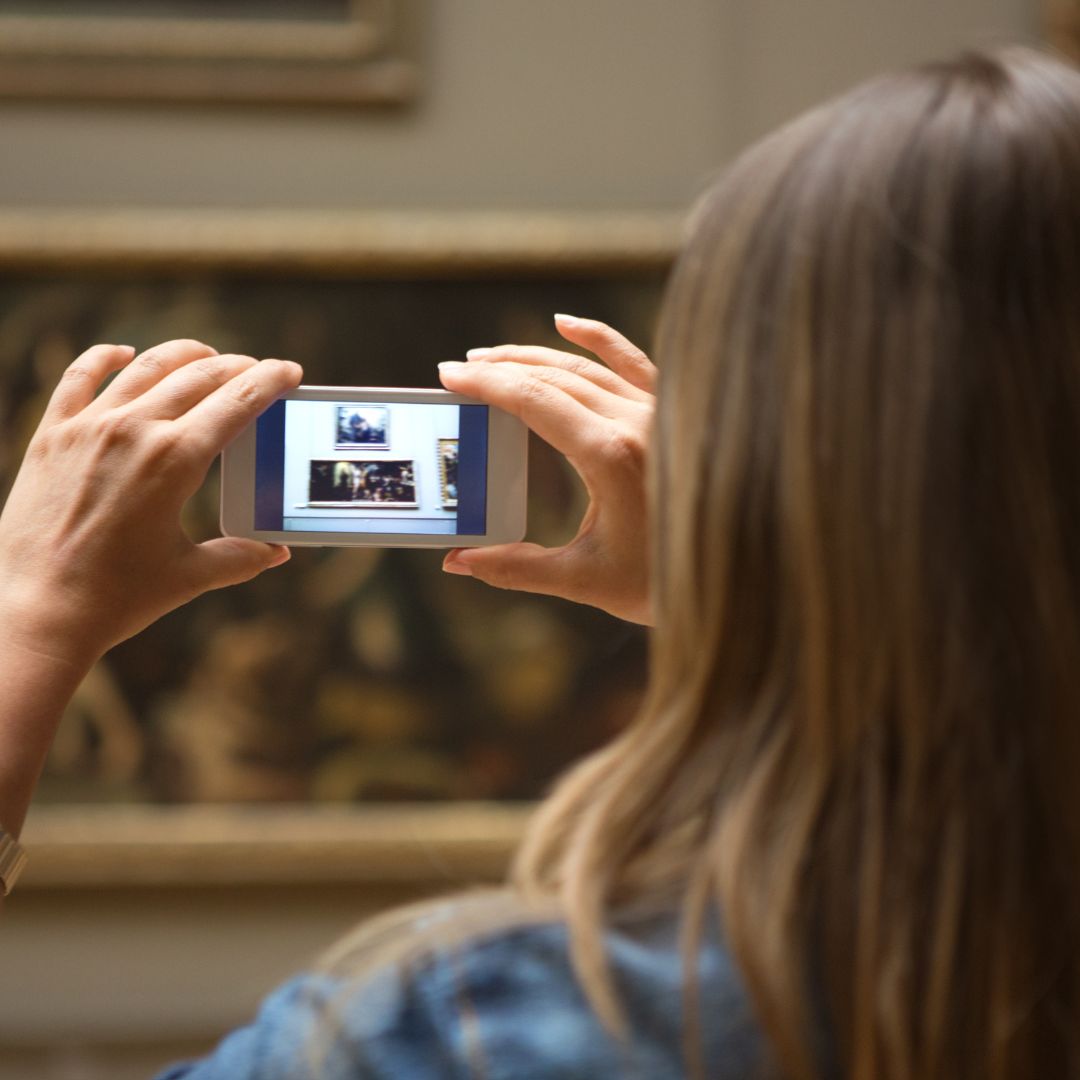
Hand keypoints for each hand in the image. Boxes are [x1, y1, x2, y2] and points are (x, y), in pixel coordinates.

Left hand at [0, 339, 302, 667]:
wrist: (35, 610)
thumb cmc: (116, 597)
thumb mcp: (189, 575)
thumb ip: (239, 556)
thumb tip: (276, 553)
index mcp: (177, 460)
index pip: (238, 401)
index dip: (270, 380)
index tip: (288, 371)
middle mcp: (134, 430)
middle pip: (199, 376)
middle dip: (237, 367)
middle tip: (256, 370)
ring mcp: (89, 427)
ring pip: (146, 367)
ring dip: (184, 355)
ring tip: (206, 355)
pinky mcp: (52, 435)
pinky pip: (79, 377)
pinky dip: (105, 358)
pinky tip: (122, 353)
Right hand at [438, 314, 654, 624]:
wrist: (742, 579)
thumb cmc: (665, 583)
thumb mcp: (584, 580)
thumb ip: (517, 568)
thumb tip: (457, 563)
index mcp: (611, 455)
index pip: (534, 401)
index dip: (487, 385)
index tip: (450, 375)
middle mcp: (637, 421)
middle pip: (554, 377)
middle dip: (501, 370)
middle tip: (458, 370)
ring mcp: (660, 412)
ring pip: (587, 367)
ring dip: (535, 357)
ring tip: (491, 357)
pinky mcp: (673, 414)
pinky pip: (634, 362)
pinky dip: (600, 339)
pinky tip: (567, 322)